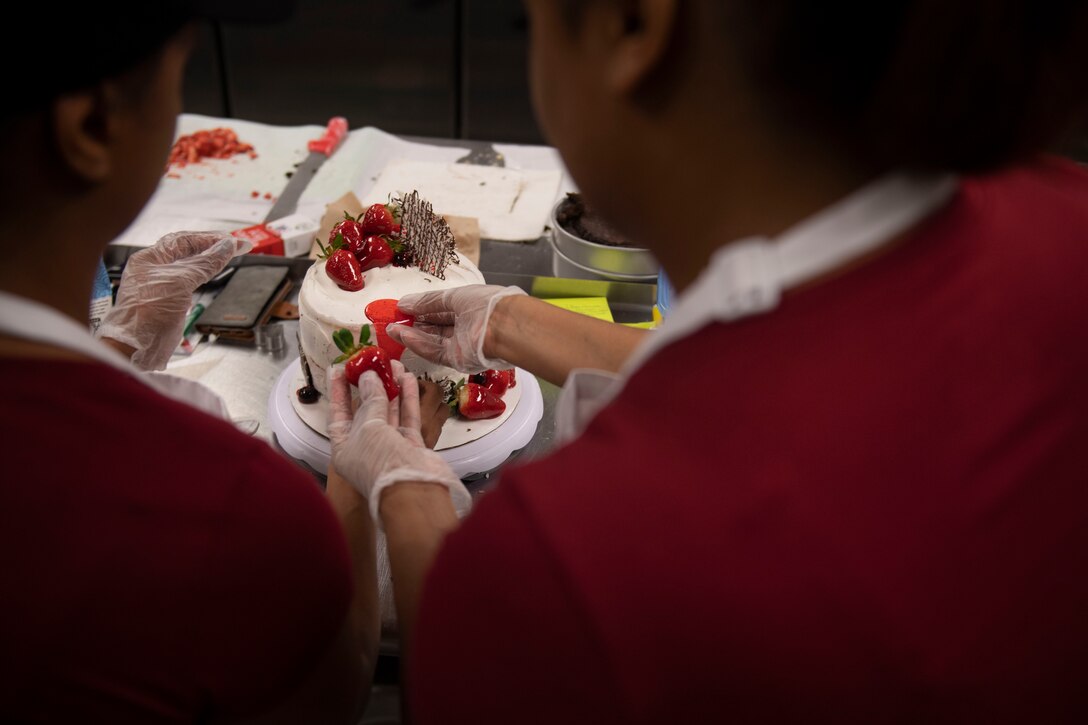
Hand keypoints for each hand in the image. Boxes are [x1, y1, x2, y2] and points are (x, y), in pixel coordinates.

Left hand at [97, 231, 249, 369]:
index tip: (232, 240)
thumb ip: (204, 263)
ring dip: (210, 260)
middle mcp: (153, 269)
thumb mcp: (180, 282)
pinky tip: (213, 273)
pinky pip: (189, 281)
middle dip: (211, 246)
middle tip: (236, 246)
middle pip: (187, 251)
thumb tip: (225, 247)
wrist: (136, 347)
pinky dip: (204, 274)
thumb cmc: (147, 314)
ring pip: (190, 266)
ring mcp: (161, 285)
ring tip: (230, 255)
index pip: (183, 240)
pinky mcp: (169, 301)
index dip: (209, 238)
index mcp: (149, 258)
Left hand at [327, 360, 470, 522]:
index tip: (339, 369)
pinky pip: (407, 418)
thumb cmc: (380, 463)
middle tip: (373, 361)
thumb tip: (371, 377)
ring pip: (390, 412)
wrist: (413, 490)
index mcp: (345, 449)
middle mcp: (366, 448)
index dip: (339, 391)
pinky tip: (408, 379)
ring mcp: (390, 447)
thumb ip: (371, 400)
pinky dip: (407, 398)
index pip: (339, 414)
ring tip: (394, 364)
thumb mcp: (369, 427)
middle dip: (371, 385)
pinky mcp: (411, 446)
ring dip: (391, 388)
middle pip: (366, 411)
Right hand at [387, 284, 524, 372]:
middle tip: (393, 320)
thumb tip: (404, 303)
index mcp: (468, 308)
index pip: (440, 309)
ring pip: (432, 341)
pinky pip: (434, 351)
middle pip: (435, 327)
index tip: (402, 308)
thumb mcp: (453, 296)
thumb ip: (427, 301)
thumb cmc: (484, 305)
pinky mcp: (457, 360)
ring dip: (411, 335)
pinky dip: (418, 344)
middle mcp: (465, 327)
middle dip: (414, 323)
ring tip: (392, 328)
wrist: (503, 327)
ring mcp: (461, 345)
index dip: (421, 308)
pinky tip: (403, 335)